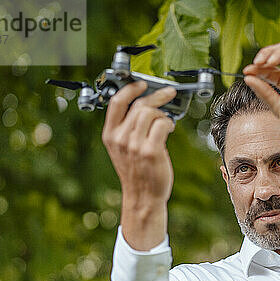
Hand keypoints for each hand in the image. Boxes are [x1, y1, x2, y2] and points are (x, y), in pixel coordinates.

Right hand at [102, 81, 176, 206]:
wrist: (143, 197)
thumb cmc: (137, 172)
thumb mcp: (123, 149)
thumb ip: (126, 129)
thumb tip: (145, 106)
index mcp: (110, 135)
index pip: (116, 102)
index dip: (130, 89)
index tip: (142, 84)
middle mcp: (120, 139)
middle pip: (139, 105)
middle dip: (157, 96)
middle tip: (168, 94)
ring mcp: (135, 145)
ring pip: (151, 113)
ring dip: (163, 113)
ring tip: (166, 121)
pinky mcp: (151, 151)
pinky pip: (162, 124)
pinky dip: (168, 122)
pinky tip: (169, 128)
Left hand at [243, 43, 279, 173]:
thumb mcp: (278, 108)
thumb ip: (264, 93)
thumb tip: (247, 78)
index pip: (269, 69)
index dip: (257, 68)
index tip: (247, 71)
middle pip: (279, 54)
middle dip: (267, 54)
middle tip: (257, 62)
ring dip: (279, 52)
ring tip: (270, 62)